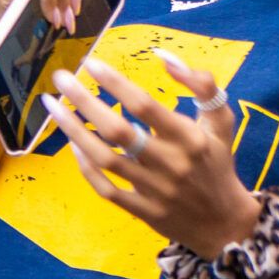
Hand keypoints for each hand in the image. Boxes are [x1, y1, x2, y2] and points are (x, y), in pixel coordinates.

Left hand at [42, 48, 260, 259]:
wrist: (223, 222)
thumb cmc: (218, 163)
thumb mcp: (221, 120)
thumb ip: (202, 85)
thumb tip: (165, 57)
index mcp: (190, 138)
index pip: (145, 105)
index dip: (116, 83)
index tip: (91, 64)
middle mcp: (170, 163)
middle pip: (118, 130)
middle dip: (84, 101)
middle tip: (61, 78)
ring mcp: (154, 190)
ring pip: (105, 159)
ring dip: (74, 131)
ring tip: (54, 107)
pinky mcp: (142, 211)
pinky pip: (106, 188)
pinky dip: (86, 167)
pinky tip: (74, 145)